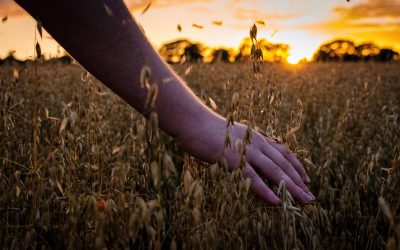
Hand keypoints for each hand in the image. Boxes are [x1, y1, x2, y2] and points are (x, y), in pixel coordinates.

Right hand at [177, 113, 314, 204]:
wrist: (194, 123)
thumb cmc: (211, 130)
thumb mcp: (235, 136)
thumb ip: (246, 144)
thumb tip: (252, 156)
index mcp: (258, 137)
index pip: (284, 152)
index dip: (298, 166)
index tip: (307, 179)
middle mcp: (257, 144)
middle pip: (284, 164)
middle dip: (299, 182)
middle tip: (311, 197)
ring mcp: (247, 151)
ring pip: (275, 171)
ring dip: (291, 187)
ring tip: (303, 201)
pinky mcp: (235, 160)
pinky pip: (254, 178)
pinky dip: (266, 191)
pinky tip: (276, 201)